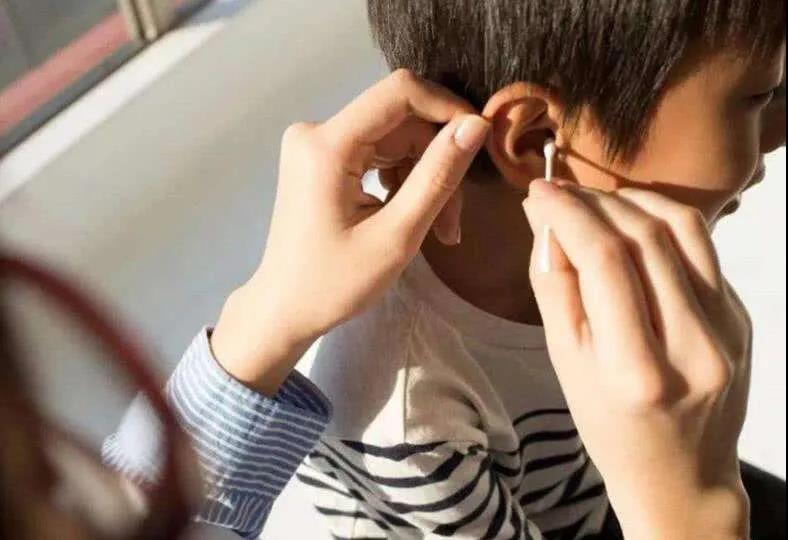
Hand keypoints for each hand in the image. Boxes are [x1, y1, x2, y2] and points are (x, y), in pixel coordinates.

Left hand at [211, 70, 489, 395]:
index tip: (479, 143)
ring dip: (424, 178)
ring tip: (440, 229)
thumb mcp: (396, 235)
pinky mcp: (321, 160)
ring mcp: (316, 145)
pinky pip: (377, 153)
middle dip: (437, 161)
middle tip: (455, 220)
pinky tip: (413, 216)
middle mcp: (316, 131)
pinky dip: (402, 181)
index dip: (447, 109)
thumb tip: (476, 125)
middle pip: (400, 121)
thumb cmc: (334, 285)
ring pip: (394, 139)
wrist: (283, 310)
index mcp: (326, 145)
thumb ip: (438, 176)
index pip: (399, 92)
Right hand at [523, 180, 751, 539]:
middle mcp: (694, 345)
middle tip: (558, 194)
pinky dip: (660, 220)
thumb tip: (547, 221)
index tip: (538, 193)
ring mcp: (729, 328)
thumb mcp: (565, 365)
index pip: (605, 261)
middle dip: (593, 201)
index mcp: (637, 371)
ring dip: (631, 199)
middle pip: (644, 236)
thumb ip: (554, 288)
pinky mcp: (742, 315)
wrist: (681, 474)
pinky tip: (629, 222)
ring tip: (592, 201)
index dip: (568, 214)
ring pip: (683, 227)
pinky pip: (702, 247)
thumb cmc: (609, 427)